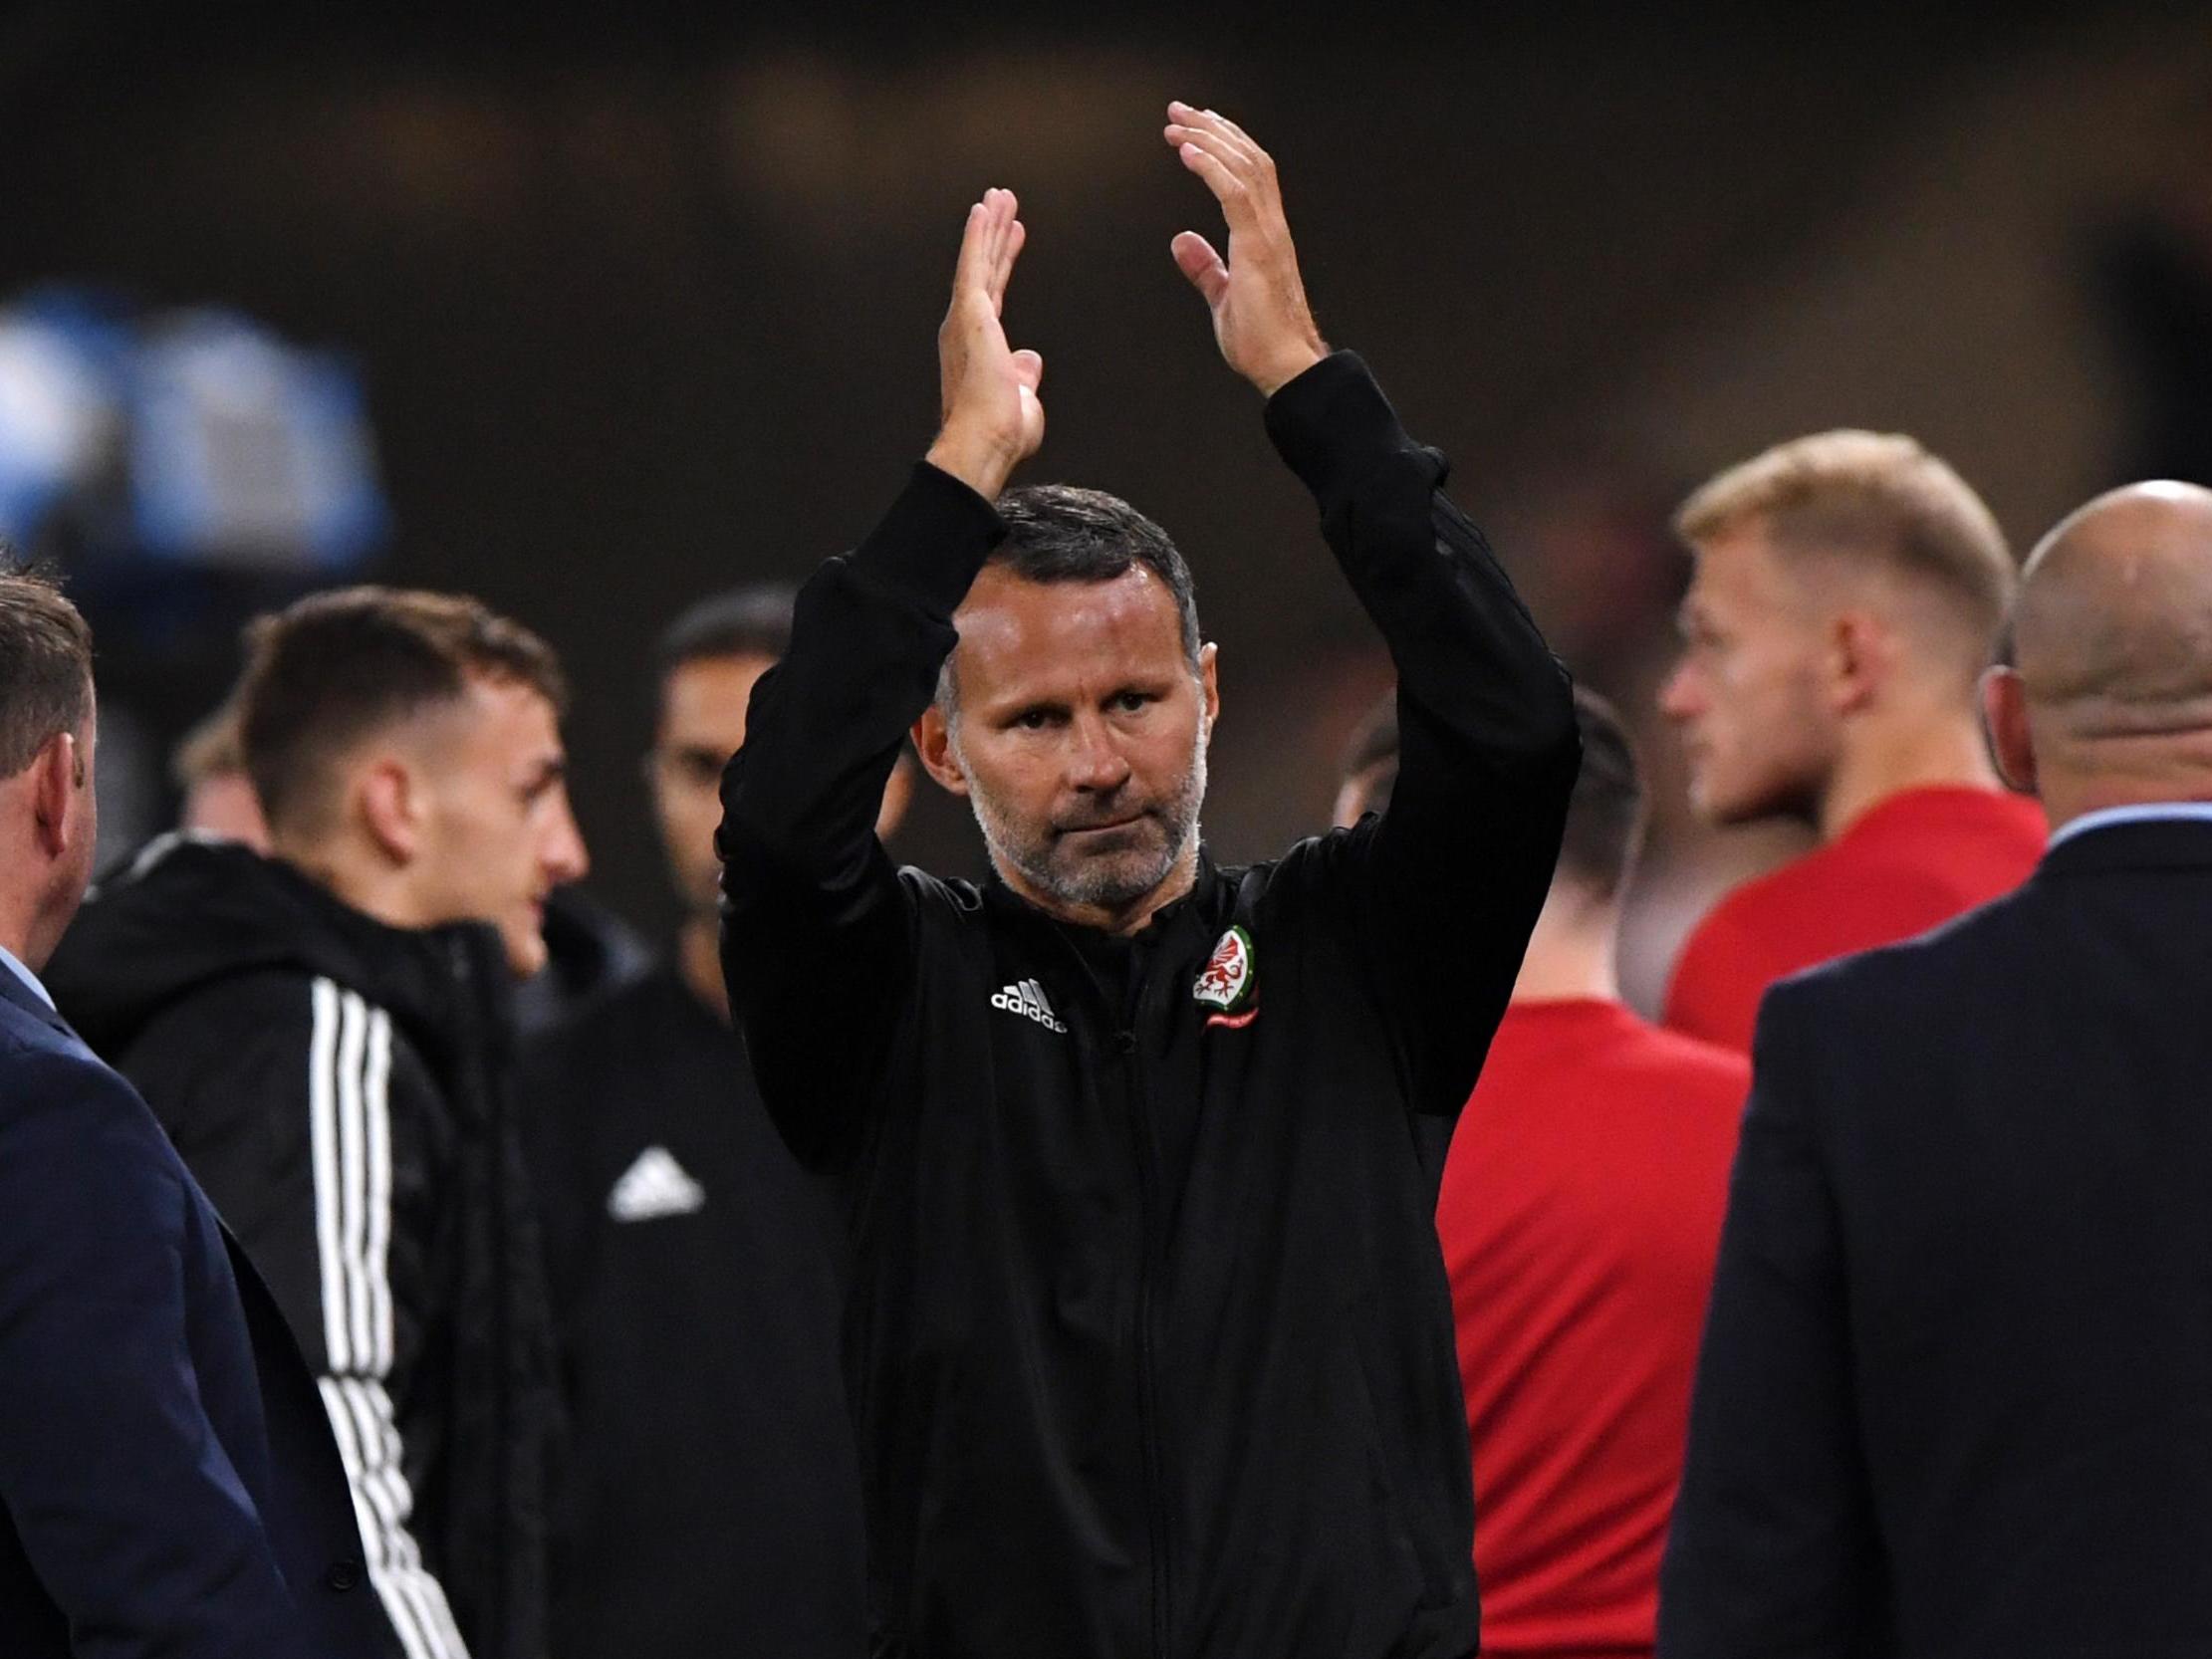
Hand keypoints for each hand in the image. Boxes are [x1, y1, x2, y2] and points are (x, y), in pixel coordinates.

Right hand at [926, 188, 1044, 499]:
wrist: (986, 441)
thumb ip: (1024, 377)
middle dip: (995, 235)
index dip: (1004, 263)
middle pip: (985, 270)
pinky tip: (983, 208)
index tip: (1014, 236)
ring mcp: (966, 318)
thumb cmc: (1003, 433)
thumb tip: (1030, 360)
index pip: (995, 294)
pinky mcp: (970, 312)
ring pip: (980, 260)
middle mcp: (966, 328)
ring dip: (989, 226)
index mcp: (980, 348)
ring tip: (1000, 195)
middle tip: (1004, 203)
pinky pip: (973, 264)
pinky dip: (977, 235)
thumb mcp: (1022, 400)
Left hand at [1165, 103, 1327, 396]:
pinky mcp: (1258, 248)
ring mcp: (1268, 235)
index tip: (1194, 129)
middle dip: (1213, 130)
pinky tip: (1189, 154)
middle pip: (1247, 159)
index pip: (1250, 173)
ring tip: (1178, 126)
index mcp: (1265, 235)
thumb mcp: (1224, 297)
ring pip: (1244, 167)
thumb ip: (1205, 267)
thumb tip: (1181, 241)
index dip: (1223, 145)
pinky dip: (1211, 168)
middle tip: (1179, 112)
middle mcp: (1272, 226)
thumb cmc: (1262, 340)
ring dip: (1208, 141)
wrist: (1285, 366)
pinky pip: (1234, 195)